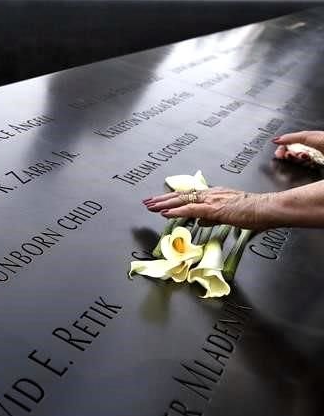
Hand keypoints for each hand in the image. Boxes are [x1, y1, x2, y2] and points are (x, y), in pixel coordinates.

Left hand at [143, 187, 274, 229]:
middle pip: (181, 196)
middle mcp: (210, 194)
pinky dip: (176, 211)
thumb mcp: (229, 215)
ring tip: (150, 206)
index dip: (172, 199)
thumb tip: (199, 220)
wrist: (268, 209)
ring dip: (164, 204)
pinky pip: (191, 209)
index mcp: (214, 195)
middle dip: (162, 199)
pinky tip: (165, 213)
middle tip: (147, 202)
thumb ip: (212, 217)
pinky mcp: (215, 208)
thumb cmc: (255, 213)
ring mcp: (212, 200)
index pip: (188, 196)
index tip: (159, 202)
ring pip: (183, 200)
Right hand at [273, 131, 323, 166]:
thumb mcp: (305, 136)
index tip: (279, 154)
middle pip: (290, 154)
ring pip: (297, 161)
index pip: (286, 145)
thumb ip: (289, 138)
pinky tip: (308, 161)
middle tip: (291, 156)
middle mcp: (305, 147)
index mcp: (302, 139)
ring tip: (303, 156)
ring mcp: (310, 156)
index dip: (281, 150)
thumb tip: (275, 140)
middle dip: (289, 155)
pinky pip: (304, 166)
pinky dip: (304, 165)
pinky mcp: (314, 164)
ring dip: (298, 160)